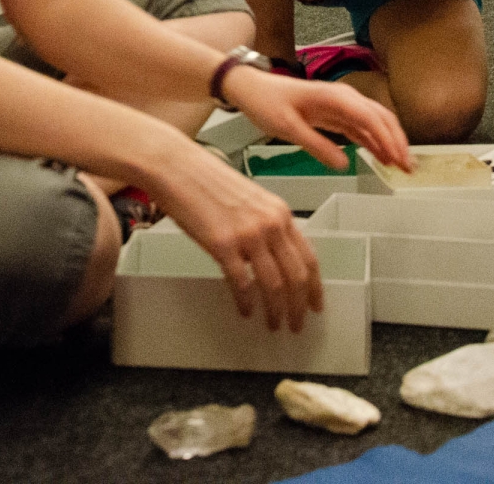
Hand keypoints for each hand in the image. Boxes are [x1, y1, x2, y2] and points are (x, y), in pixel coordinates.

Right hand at [144, 139, 322, 332]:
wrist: (178, 168)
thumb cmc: (208, 180)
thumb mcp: (250, 199)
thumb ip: (266, 225)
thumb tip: (272, 256)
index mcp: (279, 212)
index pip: (309, 257)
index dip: (315, 286)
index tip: (315, 305)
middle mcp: (270, 223)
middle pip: (296, 276)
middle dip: (299, 306)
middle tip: (296, 325)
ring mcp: (248, 234)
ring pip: (274, 285)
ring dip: (276, 310)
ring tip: (273, 324)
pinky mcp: (223, 244)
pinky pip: (242, 283)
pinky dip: (246, 303)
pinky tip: (245, 311)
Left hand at [224, 66, 411, 170]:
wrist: (251, 88)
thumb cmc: (266, 102)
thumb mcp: (287, 127)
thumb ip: (316, 145)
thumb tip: (345, 163)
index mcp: (334, 97)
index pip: (371, 118)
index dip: (388, 139)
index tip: (399, 160)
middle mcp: (343, 98)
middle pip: (380, 118)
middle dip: (397, 141)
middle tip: (409, 167)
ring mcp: (340, 105)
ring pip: (374, 122)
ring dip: (390, 142)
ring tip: (402, 166)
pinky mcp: (335, 113)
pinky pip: (361, 128)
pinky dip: (375, 141)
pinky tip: (382, 156)